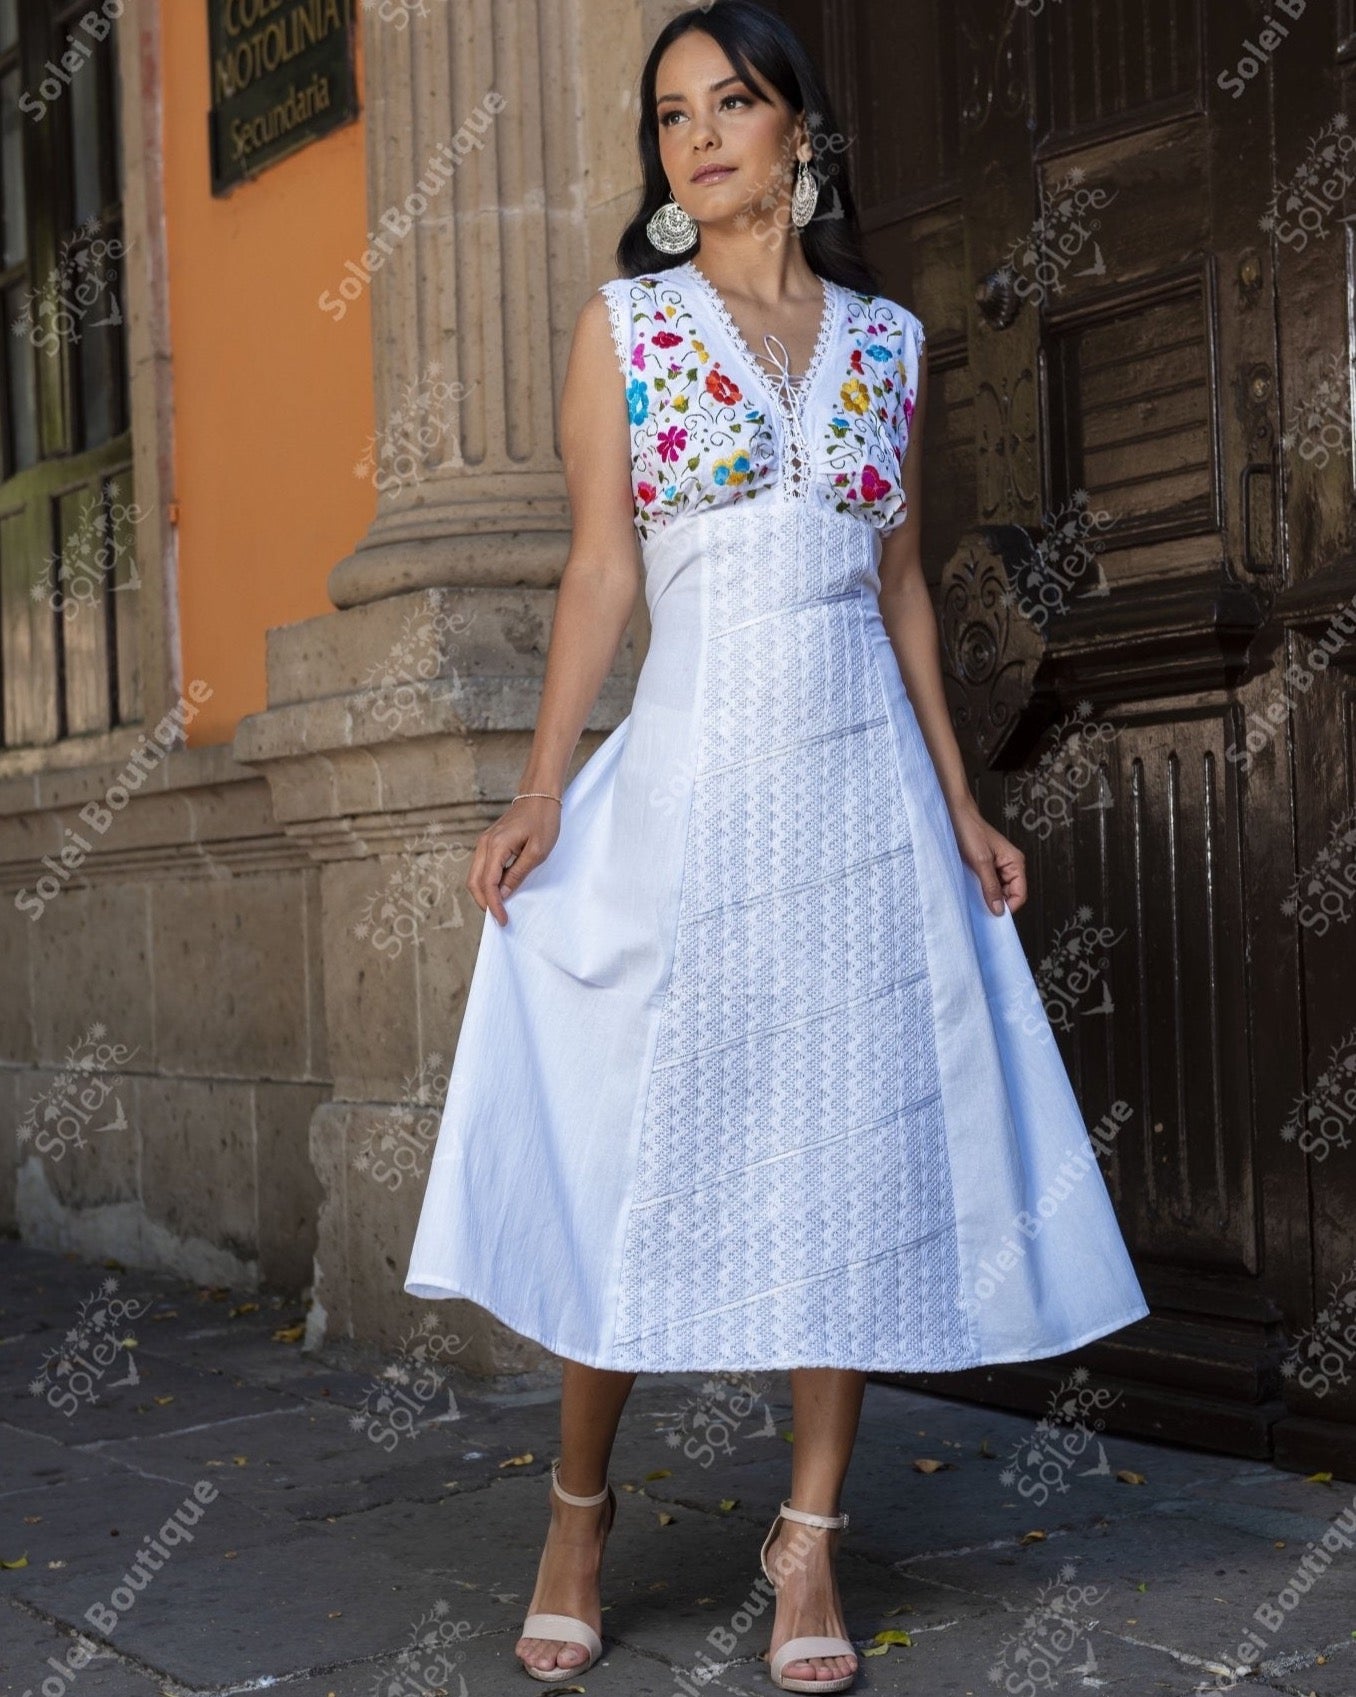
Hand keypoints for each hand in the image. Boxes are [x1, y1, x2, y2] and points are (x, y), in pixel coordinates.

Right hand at [467, 795, 560, 925]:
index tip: (502, 920)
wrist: (539, 796)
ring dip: (484, 893)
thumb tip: (502, 893)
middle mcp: (485, 844)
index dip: (494, 904)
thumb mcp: (537, 851)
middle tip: (499, 917)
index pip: (488, 883)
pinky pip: (481, 867)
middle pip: (474, 882)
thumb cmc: (542, 820)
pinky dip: (486, 882)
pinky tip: (499, 890)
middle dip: (484, 902)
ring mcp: (484, 842)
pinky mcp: (489, 842)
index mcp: (496, 846)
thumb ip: (518, 873)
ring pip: (475, 875)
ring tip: (499, 907)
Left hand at [947, 798, 1026, 915]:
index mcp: (1015, 862)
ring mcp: (998, 866)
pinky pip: (989, 884)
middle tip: (980, 906)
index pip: (1020, 894)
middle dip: (997, 902)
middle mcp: (1010, 865)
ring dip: (988, 895)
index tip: (992, 915)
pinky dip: (981, 889)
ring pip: (998, 890)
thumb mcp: (981, 862)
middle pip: (1010, 894)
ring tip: (974, 895)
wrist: (955, 815)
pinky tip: (971, 889)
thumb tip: (999, 910)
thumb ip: (991, 886)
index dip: (1008, 906)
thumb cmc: (970, 832)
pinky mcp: (986, 866)